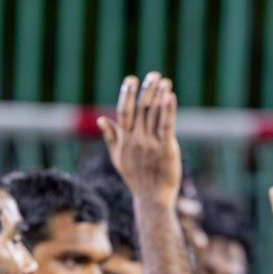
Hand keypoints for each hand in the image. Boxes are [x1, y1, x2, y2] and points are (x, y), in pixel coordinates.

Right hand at [98, 73, 180, 206]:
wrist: (152, 199)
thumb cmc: (136, 178)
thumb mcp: (118, 158)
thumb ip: (111, 137)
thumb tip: (102, 119)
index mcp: (125, 140)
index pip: (124, 112)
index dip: (126, 94)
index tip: (131, 79)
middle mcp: (137, 140)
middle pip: (141, 109)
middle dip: (147, 90)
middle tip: (153, 75)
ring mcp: (151, 145)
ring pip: (154, 115)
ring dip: (159, 95)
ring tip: (164, 80)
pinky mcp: (166, 149)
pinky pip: (166, 126)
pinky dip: (168, 111)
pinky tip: (170, 96)